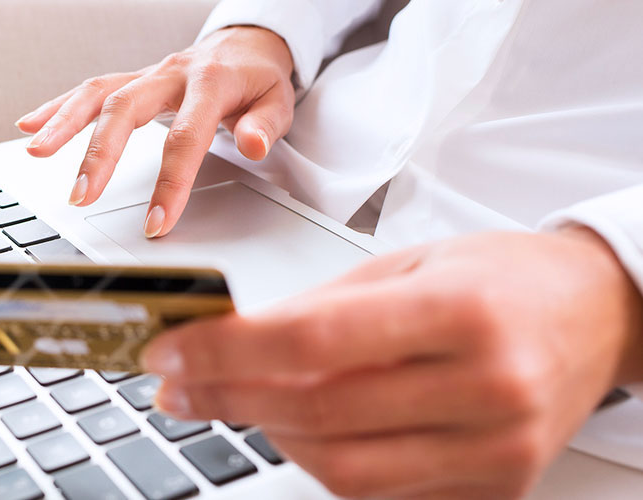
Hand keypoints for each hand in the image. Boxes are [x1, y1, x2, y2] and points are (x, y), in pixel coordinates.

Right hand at [15, 27, 294, 237]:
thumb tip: (253, 145)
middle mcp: (171, 74)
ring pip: (98, 94)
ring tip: (36, 152)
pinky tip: (30, 125)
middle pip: (126, 109)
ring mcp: (147, 75)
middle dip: (100, 153)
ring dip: (64, 124)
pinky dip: (57, 107)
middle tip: (81, 194)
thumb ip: (265, 125)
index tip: (156, 223)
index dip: (171, 182)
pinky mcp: (132, 80)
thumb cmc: (258, 80)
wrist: (246, 44)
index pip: (186, 137)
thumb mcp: (279, 100)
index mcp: (210, 82)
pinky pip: (90, 90)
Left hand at [141, 229, 642, 497]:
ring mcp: (494, 450)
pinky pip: (379, 493)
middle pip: (317, 412)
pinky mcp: (493, 488)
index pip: (313, 340)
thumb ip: (320, 307)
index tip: (169, 350)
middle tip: (175, 385)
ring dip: (269, 434)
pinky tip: (296, 427)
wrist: (596, 317)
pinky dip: (322, 462)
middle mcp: (486, 388)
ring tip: (233, 400)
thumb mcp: (410, 264)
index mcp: (461, 313)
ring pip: (340, 468)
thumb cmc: (503, 280)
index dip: (225, 350)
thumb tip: (228, 338)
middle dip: (226, 398)